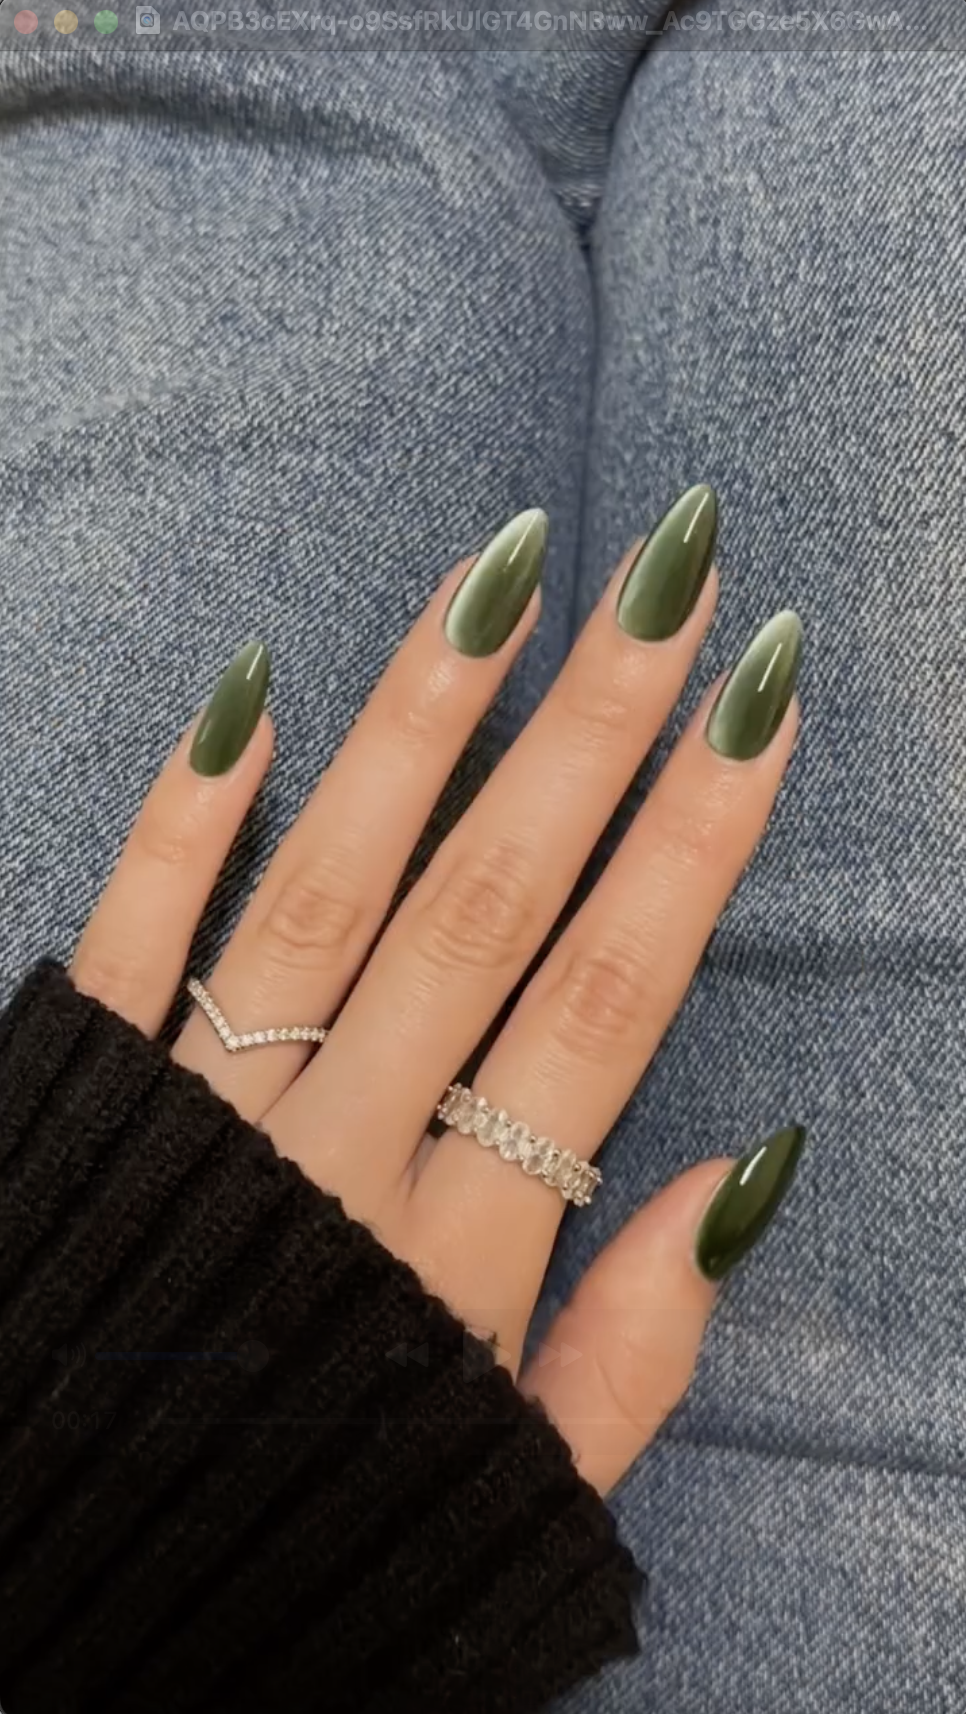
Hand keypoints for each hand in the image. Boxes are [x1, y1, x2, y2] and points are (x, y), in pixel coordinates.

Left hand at [69, 492, 802, 1497]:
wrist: (58, 1599)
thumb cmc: (308, 1530)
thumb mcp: (513, 1485)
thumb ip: (635, 1346)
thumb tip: (747, 1168)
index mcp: (452, 1255)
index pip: (603, 1005)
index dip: (692, 846)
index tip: (757, 699)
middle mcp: (330, 1159)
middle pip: (485, 910)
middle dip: (592, 732)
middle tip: (670, 567)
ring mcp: (197, 1118)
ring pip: (326, 892)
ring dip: (418, 726)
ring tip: (502, 574)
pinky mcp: (80, 1099)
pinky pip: (128, 941)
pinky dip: (182, 820)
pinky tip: (247, 690)